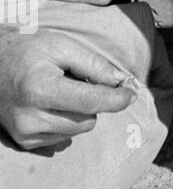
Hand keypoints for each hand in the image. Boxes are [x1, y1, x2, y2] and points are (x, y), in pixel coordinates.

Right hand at [0, 30, 136, 149]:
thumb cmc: (27, 51)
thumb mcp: (62, 45)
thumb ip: (94, 64)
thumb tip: (121, 83)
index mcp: (39, 89)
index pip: (90, 102)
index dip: (116, 99)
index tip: (132, 94)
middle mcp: (30, 117)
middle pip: (88, 120)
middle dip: (94, 102)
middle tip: (77, 81)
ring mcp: (25, 133)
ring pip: (78, 130)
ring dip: (80, 112)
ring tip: (60, 91)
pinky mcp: (25, 142)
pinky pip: (64, 136)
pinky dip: (66, 121)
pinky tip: (50, 105)